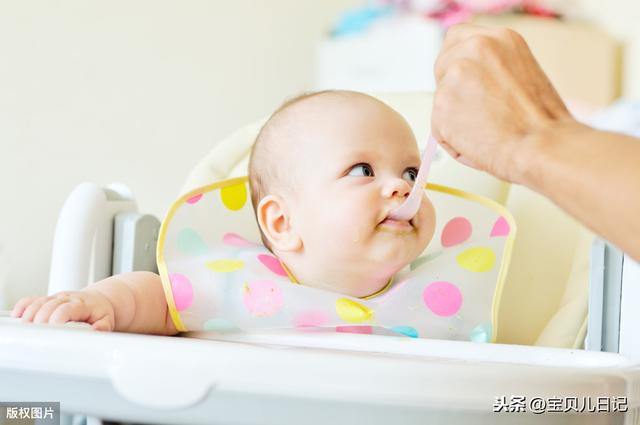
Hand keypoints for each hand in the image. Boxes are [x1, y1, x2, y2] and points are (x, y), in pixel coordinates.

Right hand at [11, 290, 115, 330]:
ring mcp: (56, 298)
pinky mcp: (48, 299)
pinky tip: (18, 316)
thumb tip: (97, 330)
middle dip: (41, 320)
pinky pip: (32, 299)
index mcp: (81, 304)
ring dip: (30, 315)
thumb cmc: (100, 312)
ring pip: (39, 302)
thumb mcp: (107, 320)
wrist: (100, 301)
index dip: (56, 319)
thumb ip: (103, 326)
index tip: (52, 331)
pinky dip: (24, 306)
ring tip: (27, 329)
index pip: (65, 309)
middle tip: (38, 335)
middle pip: (48, 306)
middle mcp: (67, 299)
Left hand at [431, 24, 574, 181]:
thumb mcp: (522, 72)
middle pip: (442, 66)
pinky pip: (439, 129)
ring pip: (441, 100)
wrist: (543, 145)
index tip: (466, 82)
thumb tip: (473, 80)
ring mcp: (454, 76)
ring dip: (456, 119)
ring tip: (488, 130)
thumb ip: (492, 68)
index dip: (458, 64)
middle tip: (477, 113)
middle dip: (452, 91)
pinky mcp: (441, 105)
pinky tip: (480, 143)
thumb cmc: (542, 121)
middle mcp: (474, 49)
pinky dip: (455, 141)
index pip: (457, 40)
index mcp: (498, 38)